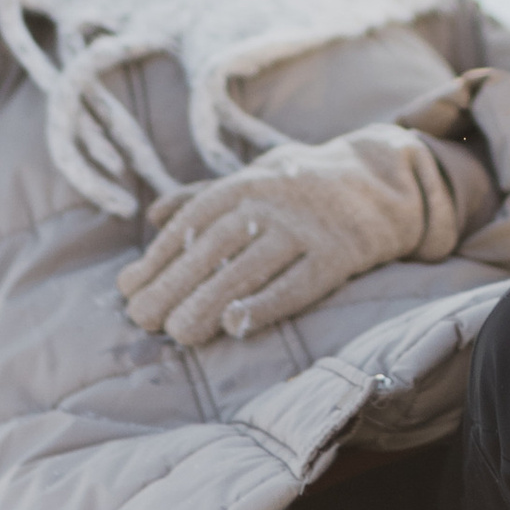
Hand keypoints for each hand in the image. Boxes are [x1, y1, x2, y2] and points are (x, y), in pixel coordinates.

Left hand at [118, 126, 458, 348]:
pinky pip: (297, 283)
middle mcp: (271, 201)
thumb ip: (203, 196)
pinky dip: (264, 304)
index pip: (190, 224)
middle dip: (172, 285)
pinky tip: (235, 325)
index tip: (128, 288)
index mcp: (244, 184)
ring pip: (248, 269)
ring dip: (208, 302)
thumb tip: (151, 217)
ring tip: (177, 333)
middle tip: (142, 319)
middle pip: (212, 249)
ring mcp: (305, 228)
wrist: (381, 179)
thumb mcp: (254, 175)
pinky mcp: (337, 254)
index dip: (157, 257)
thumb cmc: (302, 184)